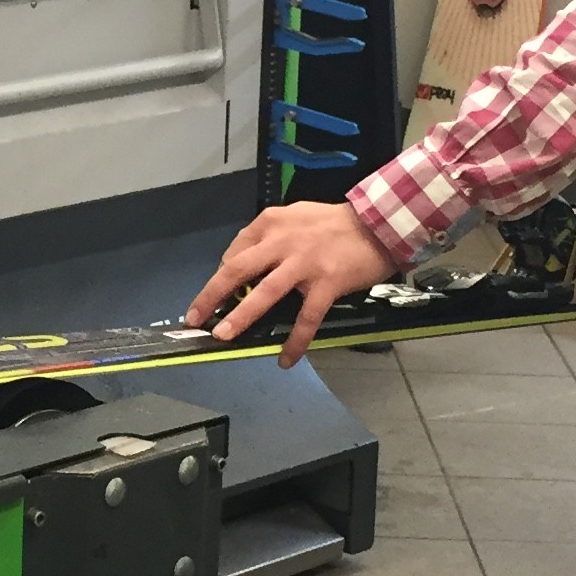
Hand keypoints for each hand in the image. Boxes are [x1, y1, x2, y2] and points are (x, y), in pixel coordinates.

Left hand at [185, 201, 400, 366]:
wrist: (380, 222)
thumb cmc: (336, 223)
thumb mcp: (296, 215)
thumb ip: (270, 235)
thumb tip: (244, 263)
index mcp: (271, 223)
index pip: (236, 251)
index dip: (220, 278)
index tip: (213, 297)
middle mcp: (283, 241)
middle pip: (237, 270)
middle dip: (211, 295)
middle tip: (195, 318)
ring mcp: (304, 263)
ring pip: (264, 293)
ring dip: (240, 316)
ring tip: (223, 336)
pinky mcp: (326, 283)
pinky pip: (306, 318)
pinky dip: (295, 342)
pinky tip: (285, 360)